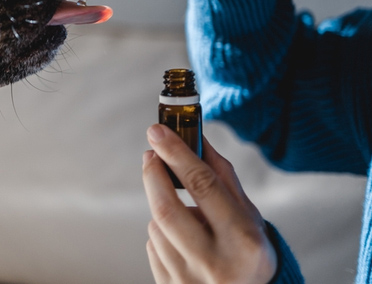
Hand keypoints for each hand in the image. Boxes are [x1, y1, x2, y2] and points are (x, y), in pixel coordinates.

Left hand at [142, 124, 276, 283]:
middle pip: (166, 208)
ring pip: (157, 227)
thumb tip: (196, 137)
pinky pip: (153, 246)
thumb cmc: (248, 251)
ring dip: (163, 209)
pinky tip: (182, 241)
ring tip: (185, 216)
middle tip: (150, 154)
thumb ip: (222, 177)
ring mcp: (189, 280)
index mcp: (242, 241)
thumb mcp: (248, 216)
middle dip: (153, 174)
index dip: (177, 153)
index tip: (157, 131)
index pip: (203, 186)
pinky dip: (162, 234)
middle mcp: (214, 263)